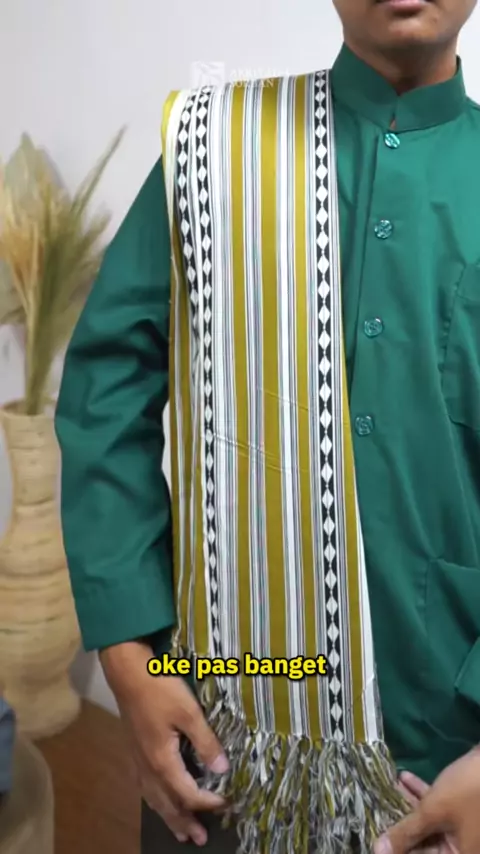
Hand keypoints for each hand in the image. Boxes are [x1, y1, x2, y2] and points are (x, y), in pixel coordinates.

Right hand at [100, 640, 228, 845]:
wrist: (127, 672)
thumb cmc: (159, 688)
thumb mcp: (188, 712)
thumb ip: (206, 741)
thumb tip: (223, 769)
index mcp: (162, 760)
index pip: (188, 793)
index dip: (208, 802)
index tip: (227, 803)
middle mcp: (148, 766)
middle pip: (167, 803)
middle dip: (184, 822)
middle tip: (199, 840)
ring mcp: (138, 759)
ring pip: (153, 798)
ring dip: (169, 816)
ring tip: (180, 831)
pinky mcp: (134, 750)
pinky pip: (145, 787)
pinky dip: (156, 800)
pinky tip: (158, 798)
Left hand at [375, 749, 479, 853]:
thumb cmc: (468, 791)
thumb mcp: (434, 812)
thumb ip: (406, 832)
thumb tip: (378, 850)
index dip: (397, 848)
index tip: (376, 836)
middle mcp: (462, 849)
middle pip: (424, 843)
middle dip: (400, 825)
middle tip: (376, 810)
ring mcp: (463, 830)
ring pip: (428, 824)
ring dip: (408, 805)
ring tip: (387, 789)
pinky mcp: (462, 811)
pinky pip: (438, 810)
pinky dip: (422, 796)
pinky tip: (405, 778)